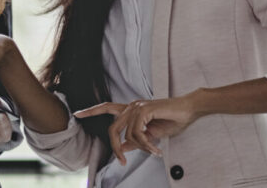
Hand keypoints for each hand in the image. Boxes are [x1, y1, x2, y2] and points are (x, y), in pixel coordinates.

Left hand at [73, 96, 200, 163]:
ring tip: (153, 151)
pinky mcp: (145, 110)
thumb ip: (136, 140)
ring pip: (127, 134)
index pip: (107, 107)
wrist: (189, 110)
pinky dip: (146, 144)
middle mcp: (131, 106)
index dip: (91, 111)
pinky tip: (155, 147)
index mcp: (131, 109)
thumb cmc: (173, 120)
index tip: (77, 114)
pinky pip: (138, 132)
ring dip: (141, 147)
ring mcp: (137, 107)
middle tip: (122, 161)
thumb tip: (123, 148)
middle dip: (115, 147)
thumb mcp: (152, 134)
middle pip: (113, 128)